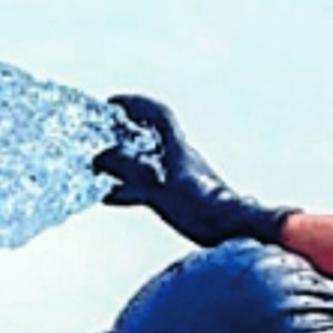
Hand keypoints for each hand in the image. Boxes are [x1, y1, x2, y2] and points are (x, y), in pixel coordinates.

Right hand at [91, 95, 292, 249]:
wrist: (229, 229)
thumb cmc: (201, 207)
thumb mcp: (156, 186)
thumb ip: (128, 170)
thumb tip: (104, 158)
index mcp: (179, 148)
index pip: (158, 115)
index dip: (136, 105)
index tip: (115, 104)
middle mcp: (182, 158)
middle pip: (151, 137)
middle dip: (125, 135)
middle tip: (103, 137)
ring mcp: (183, 177)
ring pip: (149, 162)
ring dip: (127, 163)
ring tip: (103, 170)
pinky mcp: (183, 197)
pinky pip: (150, 186)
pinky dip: (131, 187)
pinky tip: (114, 196)